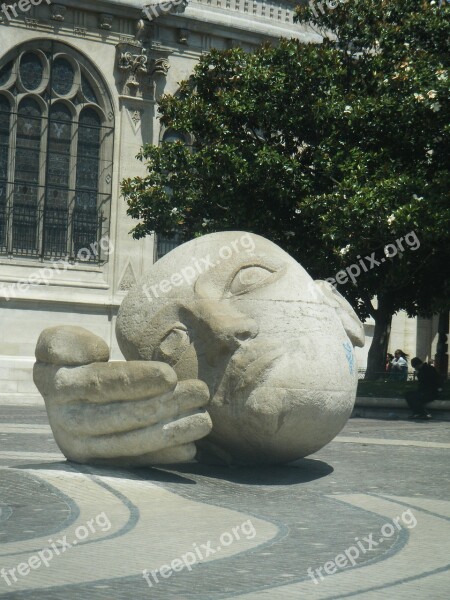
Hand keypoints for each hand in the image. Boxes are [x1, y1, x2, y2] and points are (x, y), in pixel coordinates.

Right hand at [33, 326, 211, 465]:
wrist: (64, 395)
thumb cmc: (73, 358)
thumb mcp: (60, 341)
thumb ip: (66, 341)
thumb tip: (94, 353)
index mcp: (56, 384)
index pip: (99, 383)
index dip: (135, 380)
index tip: (170, 375)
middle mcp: (65, 421)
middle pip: (121, 415)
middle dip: (164, 405)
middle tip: (201, 392)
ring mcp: (82, 447)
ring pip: (130, 443)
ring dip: (170, 433)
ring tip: (204, 420)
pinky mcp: (99, 464)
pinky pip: (134, 463)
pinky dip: (162, 457)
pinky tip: (190, 449)